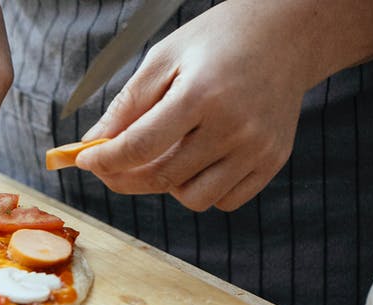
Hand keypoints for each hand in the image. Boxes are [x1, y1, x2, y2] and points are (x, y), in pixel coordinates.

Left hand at [75, 0, 314, 211]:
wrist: (286, 35)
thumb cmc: (219, 41)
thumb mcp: (164, 59)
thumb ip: (127, 104)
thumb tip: (93, 144)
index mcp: (201, 95)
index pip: (139, 147)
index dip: (104, 160)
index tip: (85, 161)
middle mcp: (233, 127)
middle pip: (162, 178)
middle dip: (123, 179)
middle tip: (110, 167)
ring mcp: (257, 149)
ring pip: (194, 199)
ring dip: (167, 186)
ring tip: (165, 155)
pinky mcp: (272, 161)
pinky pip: (226, 200)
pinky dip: (203, 189)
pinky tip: (197, 160)